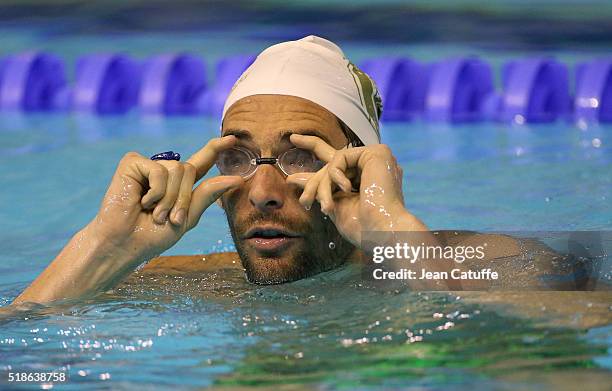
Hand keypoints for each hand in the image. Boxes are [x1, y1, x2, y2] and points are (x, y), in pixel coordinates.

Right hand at [91, 135, 242, 260]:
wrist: (125, 244)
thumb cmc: (153, 235)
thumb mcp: (188, 217)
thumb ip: (208, 194)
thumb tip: (236, 179)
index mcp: (180, 184)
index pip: (201, 162)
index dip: (216, 149)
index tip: (233, 139)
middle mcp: (165, 171)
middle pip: (190, 170)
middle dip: (183, 198)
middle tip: (169, 218)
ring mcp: (148, 165)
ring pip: (177, 169)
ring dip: (169, 198)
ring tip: (154, 213)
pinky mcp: (132, 163)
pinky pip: (159, 170)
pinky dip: (155, 191)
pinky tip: (141, 201)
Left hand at [287, 134, 423, 246]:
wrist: (381, 231)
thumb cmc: (362, 226)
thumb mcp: (334, 204)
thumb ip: (318, 188)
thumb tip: (293, 177)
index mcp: (365, 178)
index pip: (335, 160)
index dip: (312, 146)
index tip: (293, 138)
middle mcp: (371, 166)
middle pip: (331, 163)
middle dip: (315, 183)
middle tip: (306, 202)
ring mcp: (375, 158)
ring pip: (334, 162)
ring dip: (324, 185)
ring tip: (327, 206)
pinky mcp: (376, 153)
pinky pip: (341, 157)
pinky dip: (336, 175)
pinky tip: (346, 189)